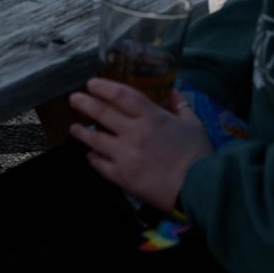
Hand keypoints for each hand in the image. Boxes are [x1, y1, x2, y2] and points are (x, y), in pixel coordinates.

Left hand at [68, 77, 213, 212]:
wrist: (199, 188)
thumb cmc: (198, 155)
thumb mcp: (194, 124)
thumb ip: (181, 106)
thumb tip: (173, 92)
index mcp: (151, 117)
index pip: (120, 95)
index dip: (103, 87)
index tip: (91, 84)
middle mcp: (134, 132)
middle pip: (101, 113)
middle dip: (84, 103)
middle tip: (74, 99)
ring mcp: (125, 155)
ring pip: (94, 139)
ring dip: (81, 132)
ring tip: (74, 128)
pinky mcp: (122, 176)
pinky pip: (100, 165)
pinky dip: (93, 158)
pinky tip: (91, 155)